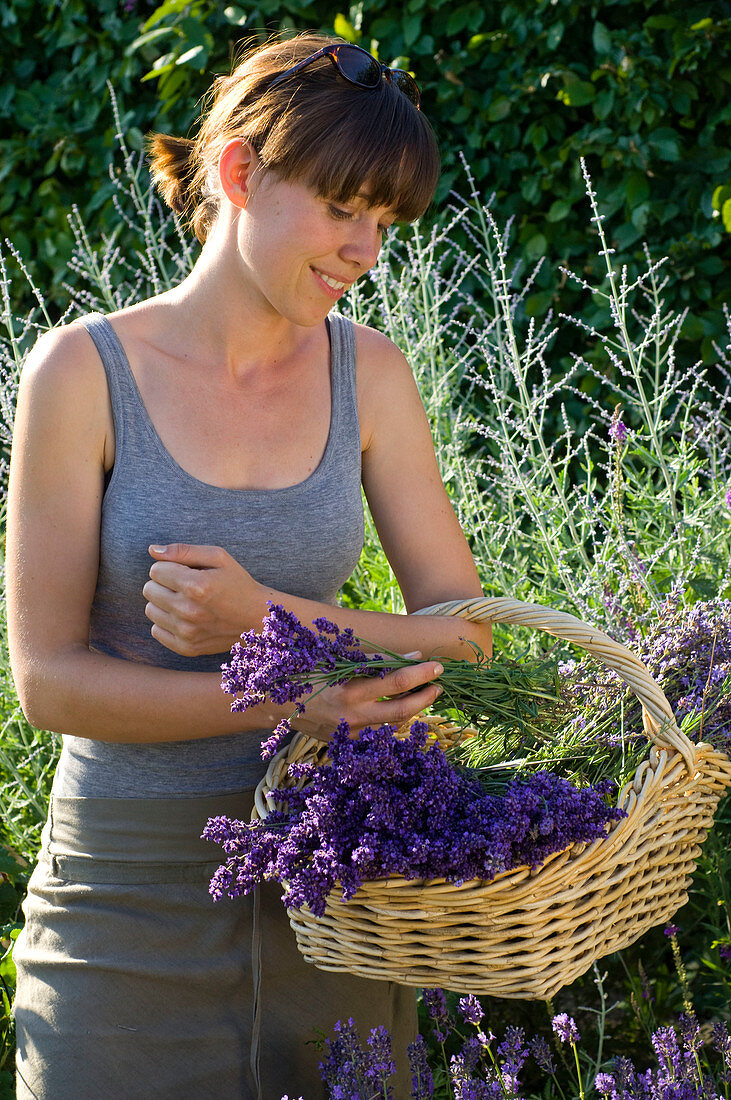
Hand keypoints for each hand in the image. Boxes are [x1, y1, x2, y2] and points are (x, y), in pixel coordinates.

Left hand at [144, 544, 262, 655]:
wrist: (258, 618)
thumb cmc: (237, 583)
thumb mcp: (218, 557)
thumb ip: (183, 550)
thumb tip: (152, 550)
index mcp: (195, 585)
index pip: (155, 570)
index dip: (170, 567)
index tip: (186, 572)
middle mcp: (188, 611)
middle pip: (149, 590)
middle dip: (164, 584)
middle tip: (186, 586)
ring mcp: (186, 632)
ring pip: (150, 610)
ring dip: (164, 603)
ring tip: (186, 602)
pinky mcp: (186, 647)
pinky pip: (156, 631)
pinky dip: (166, 623)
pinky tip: (185, 618)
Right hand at [293, 654, 443, 740]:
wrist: (272, 704)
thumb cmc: (302, 673)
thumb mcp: (332, 661)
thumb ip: (368, 662)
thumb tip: (405, 658)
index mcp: (348, 693)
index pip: (395, 683)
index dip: (419, 673)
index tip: (434, 663)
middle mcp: (353, 716)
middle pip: (402, 710)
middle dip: (425, 696)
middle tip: (440, 683)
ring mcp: (350, 733)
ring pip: (392, 722)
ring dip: (413, 707)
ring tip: (427, 693)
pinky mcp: (347, 741)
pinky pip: (376, 730)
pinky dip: (390, 717)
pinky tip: (400, 706)